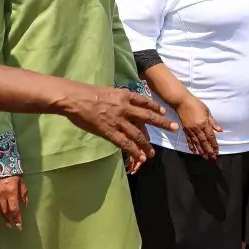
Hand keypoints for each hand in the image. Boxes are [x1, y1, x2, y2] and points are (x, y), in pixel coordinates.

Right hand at [0, 176, 27, 229]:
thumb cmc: (12, 170)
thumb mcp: (21, 181)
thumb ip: (23, 193)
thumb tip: (25, 204)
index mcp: (11, 193)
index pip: (14, 210)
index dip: (17, 219)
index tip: (19, 227)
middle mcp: (1, 196)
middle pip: (5, 212)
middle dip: (8, 220)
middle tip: (11, 226)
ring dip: (2, 215)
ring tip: (6, 220)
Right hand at [62, 85, 177, 171]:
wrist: (75, 98)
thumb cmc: (87, 93)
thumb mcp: (107, 91)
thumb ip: (117, 98)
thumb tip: (123, 101)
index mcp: (124, 95)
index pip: (144, 101)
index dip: (155, 107)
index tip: (163, 111)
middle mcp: (125, 107)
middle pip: (147, 116)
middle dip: (162, 122)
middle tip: (174, 127)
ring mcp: (118, 120)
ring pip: (137, 134)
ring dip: (146, 145)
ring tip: (152, 153)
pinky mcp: (109, 131)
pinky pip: (124, 143)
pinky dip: (134, 150)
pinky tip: (140, 157)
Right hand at [175, 95, 222, 160]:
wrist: (182, 102)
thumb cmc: (196, 104)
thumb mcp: (207, 111)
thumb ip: (213, 122)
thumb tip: (220, 130)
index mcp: (204, 123)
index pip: (210, 136)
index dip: (214, 144)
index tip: (217, 151)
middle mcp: (197, 128)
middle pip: (204, 142)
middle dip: (209, 151)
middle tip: (213, 158)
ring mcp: (190, 130)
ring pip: (197, 143)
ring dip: (201, 151)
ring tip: (205, 158)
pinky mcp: (185, 130)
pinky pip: (189, 140)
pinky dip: (192, 146)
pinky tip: (194, 152)